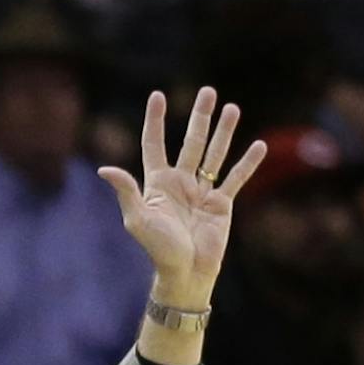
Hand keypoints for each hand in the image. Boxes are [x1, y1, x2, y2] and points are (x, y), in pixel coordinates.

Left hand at [98, 88, 266, 308]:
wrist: (186, 273)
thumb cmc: (158, 249)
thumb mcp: (138, 219)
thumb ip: (127, 191)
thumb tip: (105, 169)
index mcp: (158, 182)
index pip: (155, 144)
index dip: (155, 120)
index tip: (158, 95)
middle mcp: (181, 182)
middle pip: (192, 141)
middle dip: (201, 117)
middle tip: (208, 91)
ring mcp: (203, 192)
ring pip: (215, 154)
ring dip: (224, 132)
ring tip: (233, 108)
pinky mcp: (222, 204)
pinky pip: (236, 178)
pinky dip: (248, 163)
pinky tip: (258, 145)